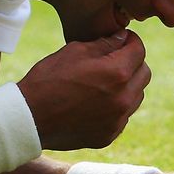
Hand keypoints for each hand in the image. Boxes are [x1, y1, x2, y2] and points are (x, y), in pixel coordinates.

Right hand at [17, 30, 150, 149]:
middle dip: (133, 63)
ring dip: (126, 86)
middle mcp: (124, 98)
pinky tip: (93, 103)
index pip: (139, 50)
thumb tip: (122, 38)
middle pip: (144, 74)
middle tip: (112, 60)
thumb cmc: (48, 80)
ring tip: (101, 83)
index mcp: (117, 73)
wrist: (29, 118)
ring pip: (136, 96)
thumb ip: (104, 44)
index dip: (130, 41)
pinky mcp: (109, 135)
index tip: (120, 40)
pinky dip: (114, 107)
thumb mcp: (73, 52)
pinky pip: (122, 116)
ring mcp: (118, 120)